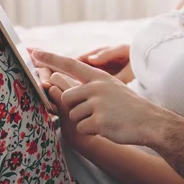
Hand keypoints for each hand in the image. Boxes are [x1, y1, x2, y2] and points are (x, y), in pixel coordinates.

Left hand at [33, 50, 166, 145]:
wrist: (150, 122)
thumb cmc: (127, 107)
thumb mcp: (110, 88)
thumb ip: (86, 85)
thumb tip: (55, 79)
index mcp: (99, 77)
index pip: (70, 64)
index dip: (50, 58)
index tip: (33, 52)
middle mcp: (96, 86)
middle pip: (66, 97)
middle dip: (74, 108)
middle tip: (95, 112)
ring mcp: (97, 103)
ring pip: (73, 115)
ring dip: (84, 121)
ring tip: (105, 119)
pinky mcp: (98, 120)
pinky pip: (81, 128)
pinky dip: (91, 131)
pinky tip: (107, 127)